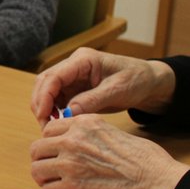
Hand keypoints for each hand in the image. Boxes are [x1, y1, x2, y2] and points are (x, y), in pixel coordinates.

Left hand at [29, 114, 189, 188]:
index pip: (48, 129)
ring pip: (37, 170)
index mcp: (83, 124)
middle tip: (51, 171)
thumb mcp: (114, 132)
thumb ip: (90, 134)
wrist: (155, 182)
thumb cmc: (144, 160)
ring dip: (44, 179)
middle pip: (37, 149)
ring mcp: (70, 164)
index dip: (50, 143)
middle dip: (42, 161)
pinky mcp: (72, 188)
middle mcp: (72, 141)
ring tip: (54, 185)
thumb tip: (77, 143)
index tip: (55, 153)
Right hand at [31, 48, 175, 126]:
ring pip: (47, 92)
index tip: (43, 115)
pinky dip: (54, 112)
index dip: (44, 96)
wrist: (149, 82)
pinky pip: (57, 100)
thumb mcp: (117, 90)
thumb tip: (68, 112)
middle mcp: (73, 66)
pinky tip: (59, 124)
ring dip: (45, 109)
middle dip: (40, 104)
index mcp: (83, 60)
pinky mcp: (74, 88)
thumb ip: (93, 100)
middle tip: (44, 126)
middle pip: (44, 82)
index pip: (53, 76)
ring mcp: (72, 77)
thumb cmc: (137, 80)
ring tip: (51, 128)